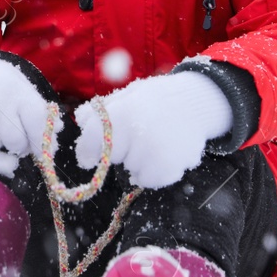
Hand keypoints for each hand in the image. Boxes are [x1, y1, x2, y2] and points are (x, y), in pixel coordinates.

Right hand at [0, 50, 49, 176]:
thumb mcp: (16, 83)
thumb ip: (35, 107)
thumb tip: (57, 130)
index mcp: (14, 87)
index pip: (38, 120)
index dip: (43, 140)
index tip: (45, 151)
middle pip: (19, 141)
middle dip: (20, 144)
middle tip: (12, 135)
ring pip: (0, 148)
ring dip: (0, 145)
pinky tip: (1, 159)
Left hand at [74, 72, 231, 189]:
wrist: (196, 103)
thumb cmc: (156, 100)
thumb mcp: (128, 95)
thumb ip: (102, 110)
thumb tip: (79, 120)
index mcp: (123, 112)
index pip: (90, 141)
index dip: (87, 151)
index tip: (88, 157)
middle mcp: (137, 133)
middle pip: (112, 159)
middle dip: (119, 150)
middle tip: (137, 134)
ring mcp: (155, 153)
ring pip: (131, 171)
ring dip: (138, 161)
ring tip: (154, 142)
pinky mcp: (170, 168)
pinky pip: (149, 181)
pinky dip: (154, 172)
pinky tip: (164, 154)